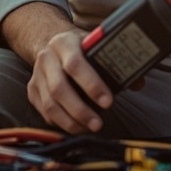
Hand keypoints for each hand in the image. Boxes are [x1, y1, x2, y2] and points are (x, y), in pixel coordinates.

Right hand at [1, 2, 113, 133]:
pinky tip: (76, 126)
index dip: (92, 84)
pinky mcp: (32, 90)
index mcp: (65, 42)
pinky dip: (60, 123)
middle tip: (98, 123)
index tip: (108, 101)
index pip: (75, 64)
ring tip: (89, 128)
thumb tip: (137, 82)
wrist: (51, 43)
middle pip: (59, 88)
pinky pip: (44, 112)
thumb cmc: (80, 48)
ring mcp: (37, 74)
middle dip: (80, 110)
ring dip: (70, 121)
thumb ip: (115, 62)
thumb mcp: (95, 45)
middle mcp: (47, 57)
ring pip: (50, 104)